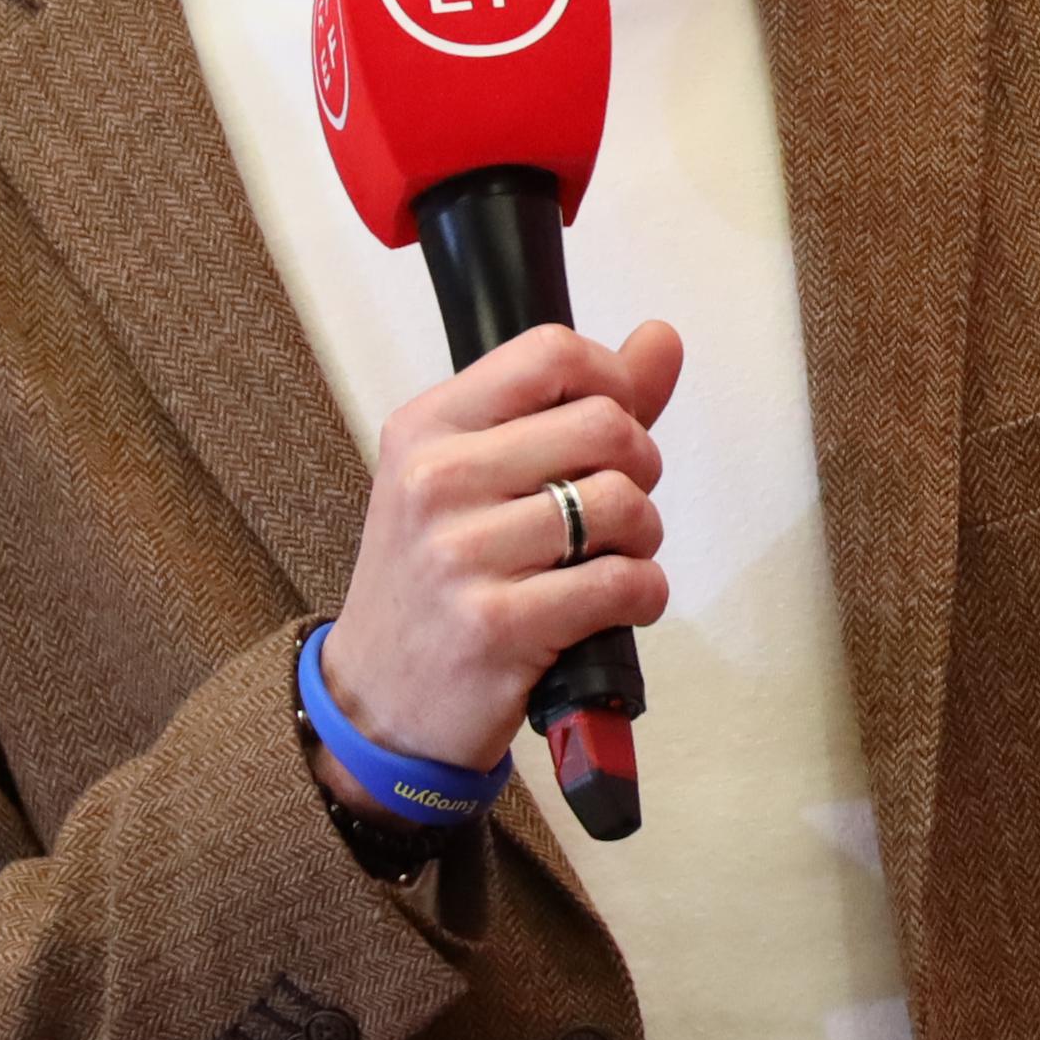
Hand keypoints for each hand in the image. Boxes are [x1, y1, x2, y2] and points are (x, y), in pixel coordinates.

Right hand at [318, 320, 680, 777]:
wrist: (378, 701)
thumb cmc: (439, 579)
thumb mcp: (477, 477)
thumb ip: (575, 406)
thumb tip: (661, 338)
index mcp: (427, 426)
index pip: (552, 353)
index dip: (615, 383)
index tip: (616, 427)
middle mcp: (435, 479)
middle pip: (604, 425)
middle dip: (640, 467)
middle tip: (616, 507)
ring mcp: (461, 553)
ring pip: (621, 503)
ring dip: (644, 537)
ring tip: (613, 557)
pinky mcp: (498, 625)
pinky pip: (623, 582)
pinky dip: (644, 594)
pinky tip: (615, 604)